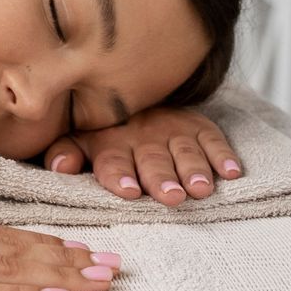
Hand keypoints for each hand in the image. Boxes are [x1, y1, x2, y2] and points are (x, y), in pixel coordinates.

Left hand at [39, 106, 242, 204]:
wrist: (136, 94)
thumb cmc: (105, 131)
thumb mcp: (80, 140)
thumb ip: (66, 153)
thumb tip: (58, 166)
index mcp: (110, 143)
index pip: (112, 160)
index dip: (119, 175)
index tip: (129, 192)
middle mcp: (142, 137)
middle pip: (152, 160)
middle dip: (161, 178)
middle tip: (171, 196)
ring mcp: (173, 131)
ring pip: (184, 152)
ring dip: (193, 170)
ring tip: (200, 189)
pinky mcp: (199, 126)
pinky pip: (213, 139)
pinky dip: (223, 155)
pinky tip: (232, 172)